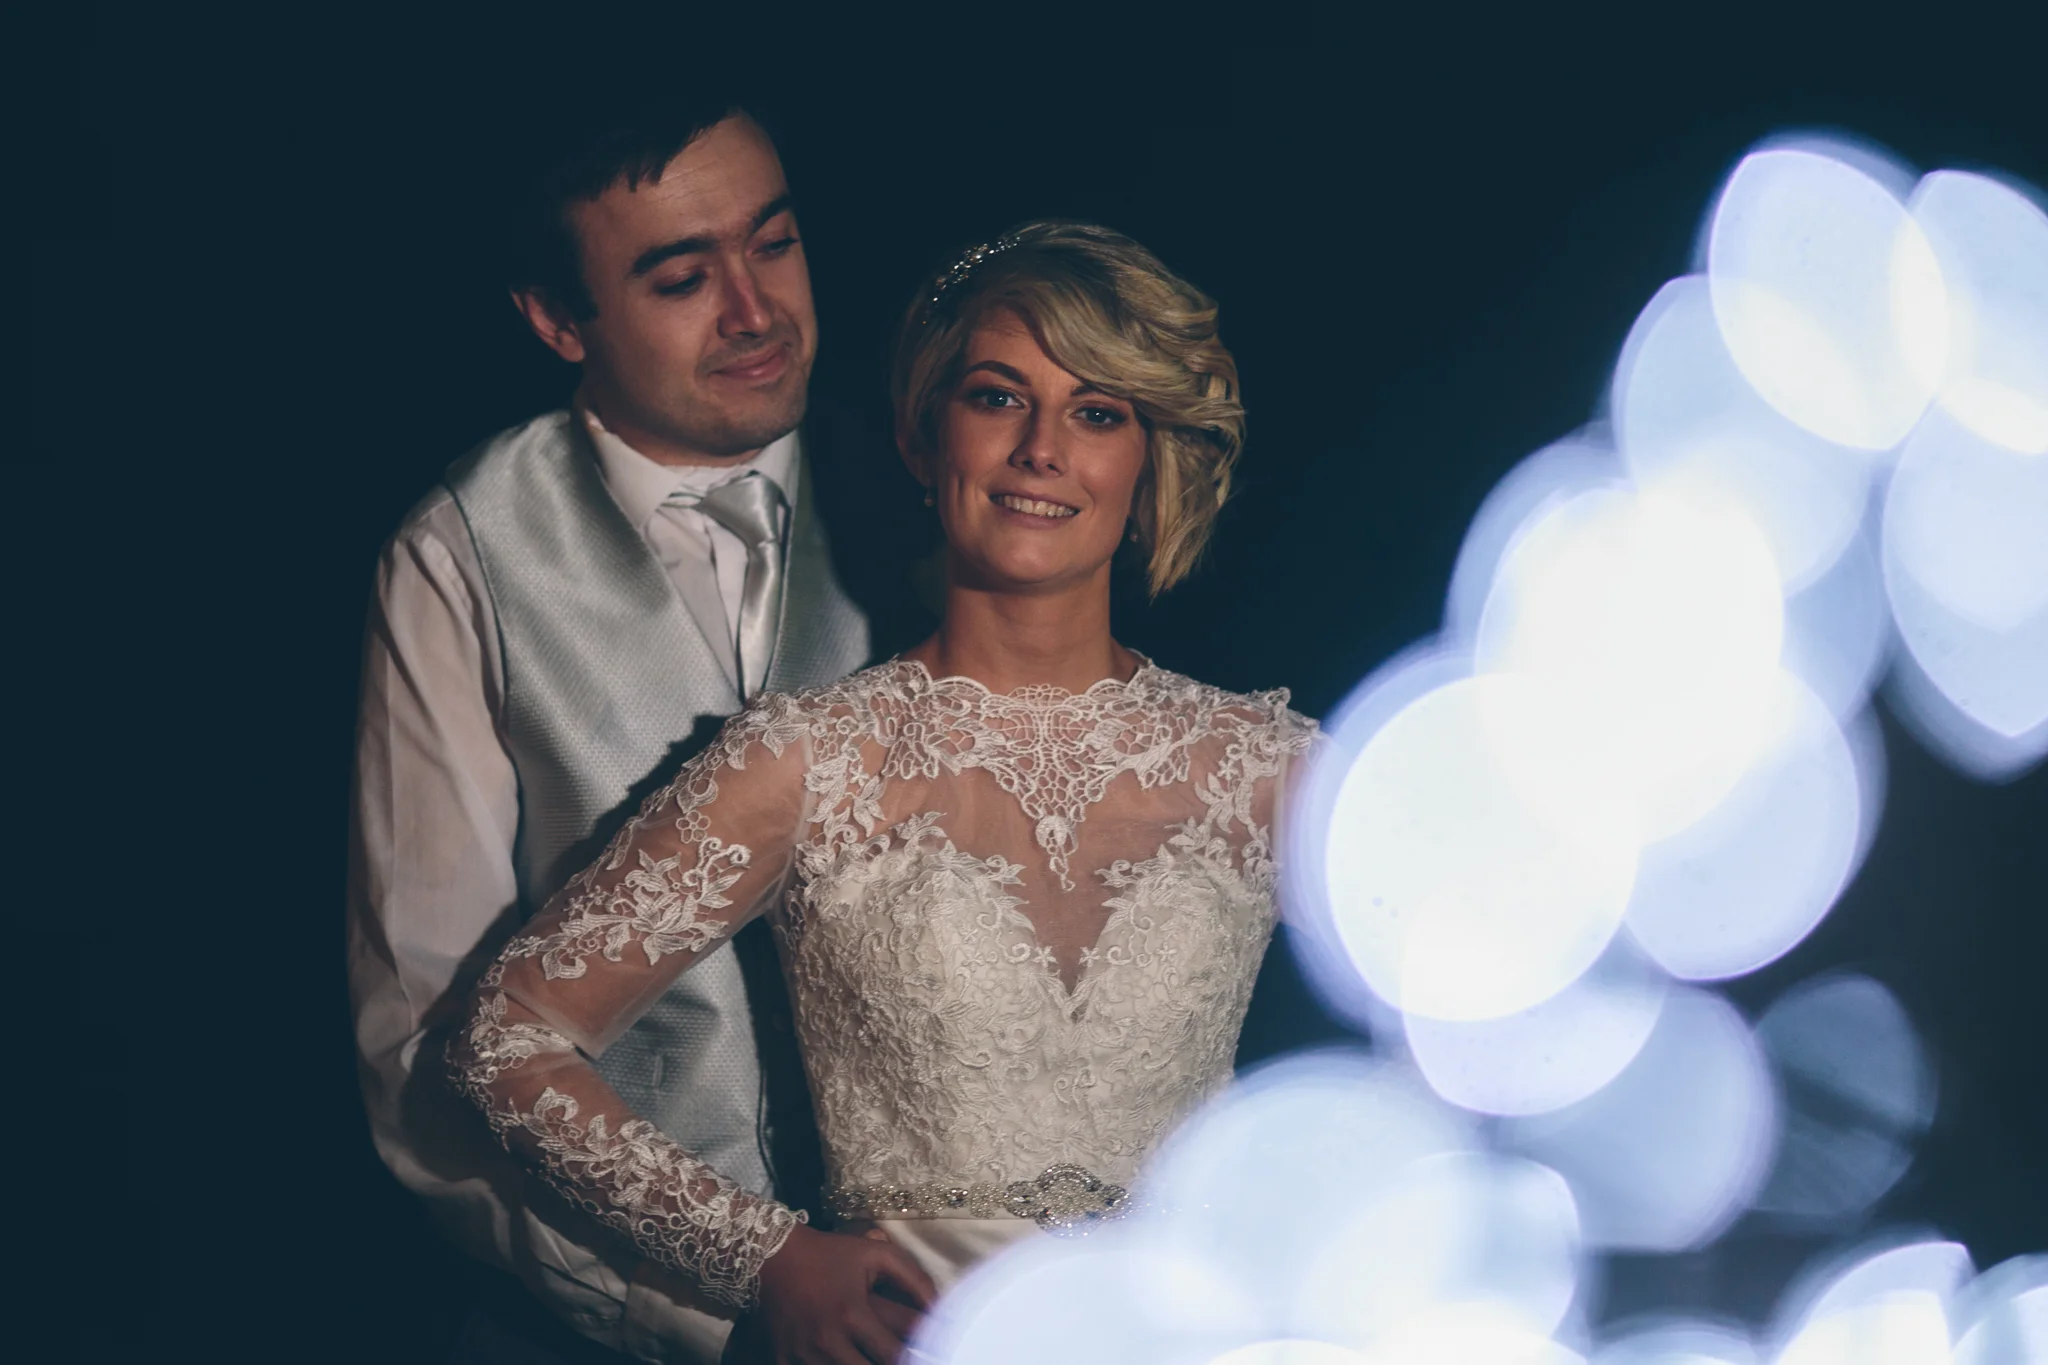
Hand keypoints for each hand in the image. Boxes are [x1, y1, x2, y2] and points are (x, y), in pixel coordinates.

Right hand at [743, 1222, 936, 1363]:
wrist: (773, 1256)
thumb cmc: (831, 1254)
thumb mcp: (877, 1254)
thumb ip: (914, 1279)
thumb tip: (940, 1307)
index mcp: (852, 1313)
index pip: (896, 1352)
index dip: (918, 1355)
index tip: (933, 1351)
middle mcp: (827, 1338)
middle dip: (895, 1364)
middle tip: (908, 1355)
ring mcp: (803, 1354)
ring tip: (874, 1353)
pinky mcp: (784, 1360)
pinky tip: (845, 1357)